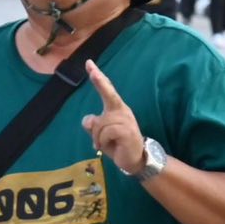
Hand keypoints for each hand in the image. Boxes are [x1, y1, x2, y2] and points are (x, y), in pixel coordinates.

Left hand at [79, 61, 146, 175]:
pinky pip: (106, 133)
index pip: (107, 90)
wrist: (135, 160)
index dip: (98, 77)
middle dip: (99, 81)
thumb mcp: (100, 135)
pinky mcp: (127, 131)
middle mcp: (122, 110)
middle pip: (108, 95)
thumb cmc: (117, 144)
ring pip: (101, 123)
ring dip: (98, 137)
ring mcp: (126, 120)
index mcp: (116, 109)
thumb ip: (93, 125)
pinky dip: (103, 142)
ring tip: (104, 144)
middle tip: (90, 67)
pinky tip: (111, 146)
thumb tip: (89, 120)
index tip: (89, 63)